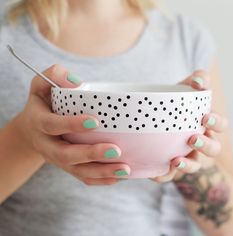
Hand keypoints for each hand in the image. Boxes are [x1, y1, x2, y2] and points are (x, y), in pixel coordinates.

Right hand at [18, 64, 129, 185]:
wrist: (34, 127)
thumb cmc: (43, 102)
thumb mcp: (42, 84)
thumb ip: (55, 75)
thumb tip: (77, 83)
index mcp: (39, 122)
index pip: (52, 125)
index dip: (72, 124)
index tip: (95, 121)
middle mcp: (47, 145)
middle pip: (66, 155)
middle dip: (91, 155)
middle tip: (115, 150)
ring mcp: (57, 159)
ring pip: (77, 171)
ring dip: (101, 172)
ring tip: (124, 169)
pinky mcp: (68, 166)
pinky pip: (83, 177)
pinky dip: (100, 180)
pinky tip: (118, 176)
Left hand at [151, 70, 227, 182]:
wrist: (156, 120)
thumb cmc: (175, 104)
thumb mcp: (184, 88)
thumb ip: (195, 80)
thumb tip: (200, 81)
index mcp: (205, 124)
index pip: (220, 125)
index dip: (217, 123)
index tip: (205, 118)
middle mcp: (199, 141)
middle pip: (213, 149)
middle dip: (206, 145)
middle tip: (192, 139)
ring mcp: (186, 154)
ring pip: (194, 165)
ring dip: (188, 165)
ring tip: (176, 160)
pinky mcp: (170, 165)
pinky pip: (169, 175)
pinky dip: (164, 175)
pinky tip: (155, 174)